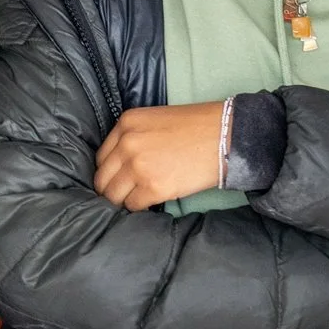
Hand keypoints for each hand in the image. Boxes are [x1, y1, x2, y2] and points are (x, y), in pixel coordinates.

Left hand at [94, 101, 224, 210]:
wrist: (225, 135)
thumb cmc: (197, 126)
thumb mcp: (156, 120)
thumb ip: (134, 137)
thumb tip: (122, 165)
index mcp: (126, 123)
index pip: (102, 158)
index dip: (110, 173)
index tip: (118, 180)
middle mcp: (127, 144)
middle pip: (103, 179)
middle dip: (112, 190)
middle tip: (125, 196)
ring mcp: (138, 166)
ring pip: (114, 196)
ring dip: (124, 201)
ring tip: (139, 200)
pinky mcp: (153, 187)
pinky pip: (133, 206)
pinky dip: (140, 208)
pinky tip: (151, 202)